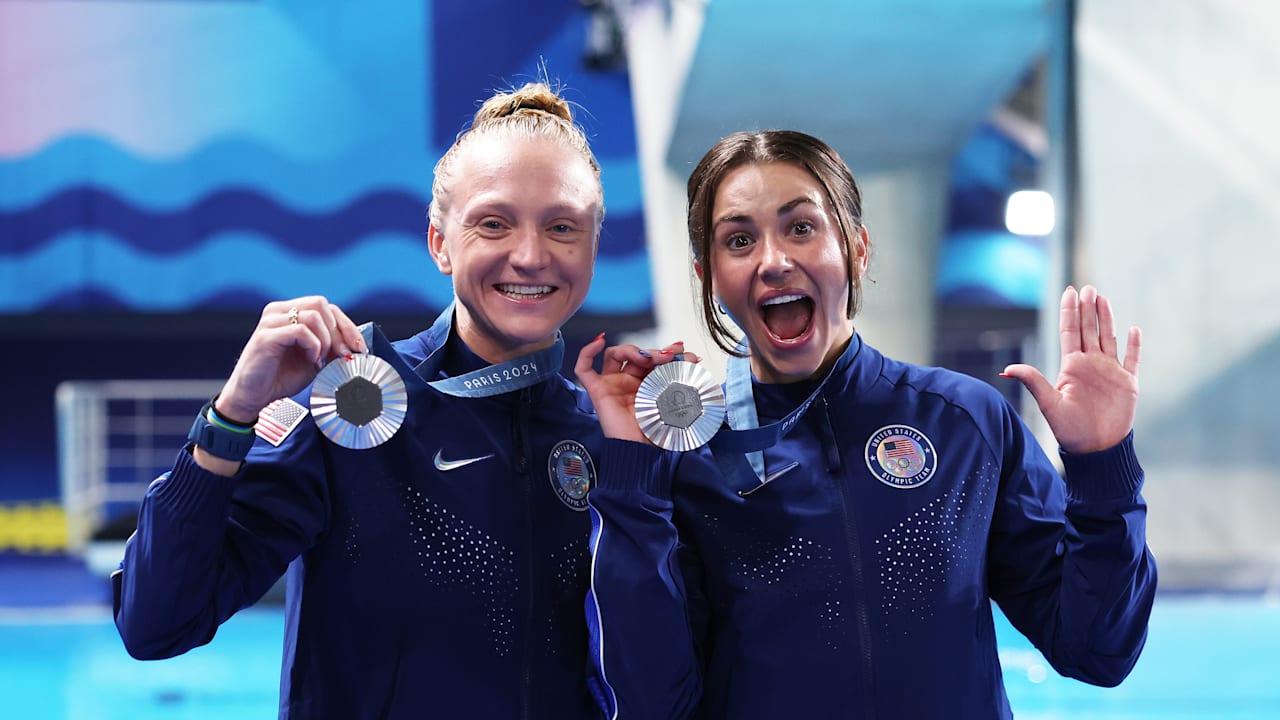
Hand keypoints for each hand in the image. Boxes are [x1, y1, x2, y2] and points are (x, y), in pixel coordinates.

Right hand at [215, 297, 366, 423]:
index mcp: (290, 313)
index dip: (346, 326)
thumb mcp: (315, 360)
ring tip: (319, 360)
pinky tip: (311, 360)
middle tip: (342, 356)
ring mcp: (271, 321)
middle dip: (339, 331)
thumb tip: (356, 344)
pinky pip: (301, 330)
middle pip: (322, 304)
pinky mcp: (266, 336)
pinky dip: (313, 346)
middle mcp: (279, 311)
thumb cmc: (281, 378)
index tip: (359, 347)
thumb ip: (332, 347)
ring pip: (313, 315)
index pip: (326, 307)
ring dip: (325, 340)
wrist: (253, 397)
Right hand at [575, 336, 697, 442]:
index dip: (665, 352)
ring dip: (632, 350)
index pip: (651, 358)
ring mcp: (611, 385)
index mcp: (644, 384)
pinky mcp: (597, 391)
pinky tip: (599, 342)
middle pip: (634, 354)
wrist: (643, 452)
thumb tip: (693, 358)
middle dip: (653, 351)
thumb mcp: (673, 398)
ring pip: (614, 354)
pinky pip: (584, 368)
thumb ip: (680, 378)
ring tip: (648, 358)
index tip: (683, 352)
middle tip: (668, 356)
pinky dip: (587, 352)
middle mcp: (626, 382)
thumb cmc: (656, 431)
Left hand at [1001, 285, 1140, 453]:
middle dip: (1087, 308)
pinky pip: (1132, 360)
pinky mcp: (1128, 383)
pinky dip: (1134, 345)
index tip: (1069, 291)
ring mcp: (1109, 372)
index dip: (1069, 312)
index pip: (1069, 332)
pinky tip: (1133, 328)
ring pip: (1108, 338)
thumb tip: (1007, 369)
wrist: (1096, 450)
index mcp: (1071, 366)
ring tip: (1102, 298)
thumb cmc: (1070, 431)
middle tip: (1087, 287)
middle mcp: (1090, 365)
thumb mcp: (1049, 404)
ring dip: (1106, 319)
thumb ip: (1033, 382)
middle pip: (1088, 330)